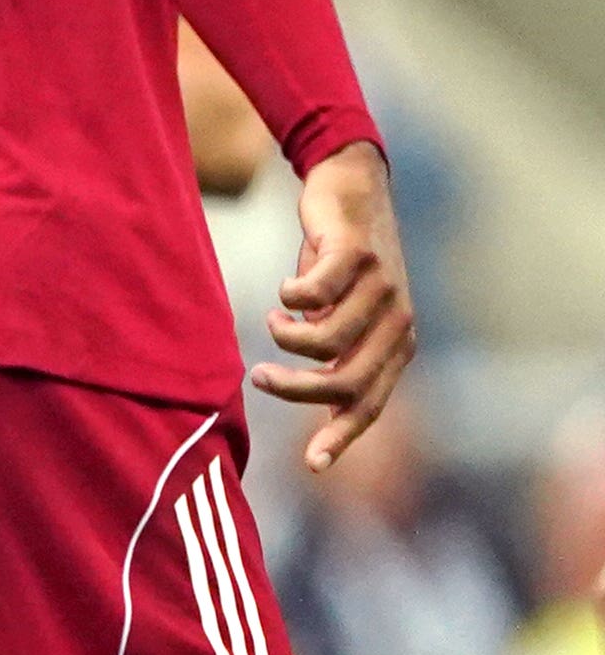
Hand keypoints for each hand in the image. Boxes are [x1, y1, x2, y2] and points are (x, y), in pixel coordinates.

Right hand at [260, 144, 416, 472]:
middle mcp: (398, 320)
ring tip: (274, 320)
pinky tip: (284, 292)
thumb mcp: (343, 315)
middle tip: (257, 377)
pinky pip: (312, 296)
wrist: (352, 188)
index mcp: (397, 343)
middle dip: (294, 388)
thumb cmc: (340, 262)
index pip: (370, 402)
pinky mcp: (357, 254)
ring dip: (285, 337)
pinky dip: (287, 300)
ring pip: (324, 342)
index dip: (340, 436)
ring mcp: (382, 286)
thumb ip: (338, 356)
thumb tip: (319, 410)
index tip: (311, 466)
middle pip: (345, 381)